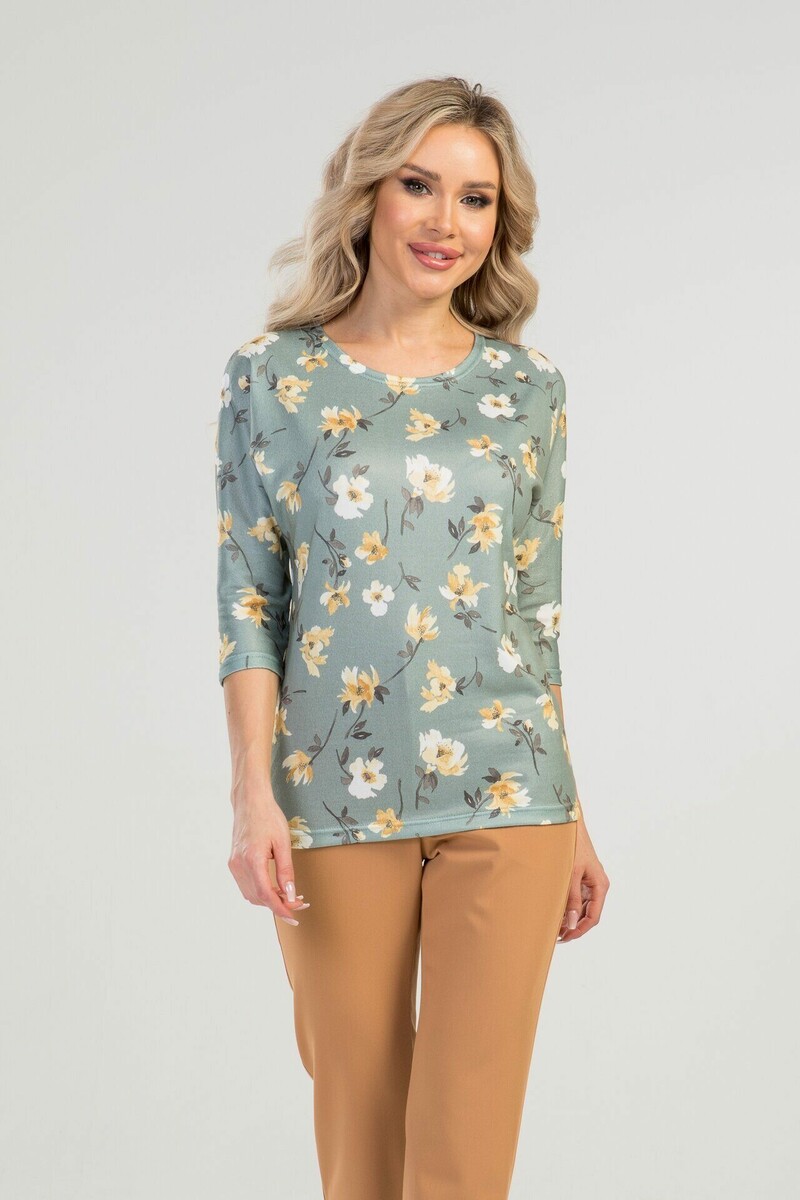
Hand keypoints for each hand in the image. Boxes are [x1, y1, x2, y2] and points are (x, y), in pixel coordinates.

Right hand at [228, 791, 310, 924]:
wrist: (250, 801)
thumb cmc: (268, 817)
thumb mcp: (283, 842)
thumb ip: (286, 871)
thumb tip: (290, 894)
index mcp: (252, 860)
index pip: (266, 895)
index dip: (280, 909)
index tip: (294, 917)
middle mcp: (239, 865)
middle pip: (258, 898)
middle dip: (278, 904)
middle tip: (299, 902)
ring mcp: (234, 864)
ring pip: (251, 894)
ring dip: (269, 899)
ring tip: (289, 894)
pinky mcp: (234, 862)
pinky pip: (246, 885)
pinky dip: (260, 890)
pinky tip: (275, 886)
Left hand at [558, 810, 608, 941]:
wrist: (568, 825)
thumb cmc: (572, 846)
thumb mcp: (571, 875)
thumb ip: (572, 899)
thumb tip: (572, 923)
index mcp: (600, 886)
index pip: (593, 917)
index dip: (580, 930)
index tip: (565, 937)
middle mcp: (597, 885)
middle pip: (588, 913)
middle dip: (574, 925)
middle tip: (556, 935)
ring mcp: (589, 881)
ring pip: (582, 906)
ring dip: (570, 917)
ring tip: (554, 925)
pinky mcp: (581, 876)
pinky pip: (577, 896)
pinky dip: (568, 905)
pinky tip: (556, 910)